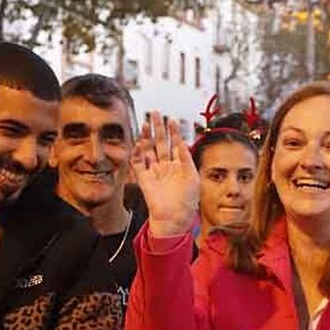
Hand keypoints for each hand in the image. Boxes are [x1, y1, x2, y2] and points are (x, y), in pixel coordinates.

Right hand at [132, 114, 199, 237]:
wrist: (174, 217)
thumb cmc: (187, 200)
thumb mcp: (192, 176)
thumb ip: (186, 158)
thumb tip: (182, 143)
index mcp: (178, 165)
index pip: (174, 144)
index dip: (173, 132)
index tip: (172, 119)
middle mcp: (165, 166)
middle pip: (159, 142)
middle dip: (157, 128)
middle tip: (155, 113)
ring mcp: (153, 171)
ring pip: (148, 149)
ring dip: (146, 136)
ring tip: (146, 122)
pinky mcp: (143, 179)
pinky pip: (138, 163)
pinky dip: (137, 152)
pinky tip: (140, 142)